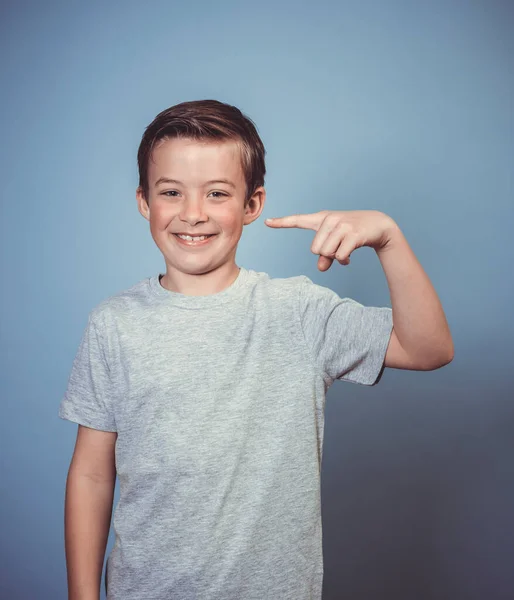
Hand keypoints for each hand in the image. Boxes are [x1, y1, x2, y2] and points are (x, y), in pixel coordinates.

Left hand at [265, 210, 396, 270]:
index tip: (267, 222)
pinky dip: (344, 260)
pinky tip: (350, 257)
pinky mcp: (353, 233)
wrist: (378, 224)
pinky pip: (340, 255)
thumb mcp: (335, 243)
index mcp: (321, 219)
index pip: (298, 220)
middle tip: (337, 251)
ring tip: (345, 252)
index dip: (282, 222)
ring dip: (336, 258)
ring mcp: (342, 225)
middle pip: (315, 249)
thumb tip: (321, 268)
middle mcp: (329, 219)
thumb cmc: (351, 233)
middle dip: (326, 255)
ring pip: (327, 253)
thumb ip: (324, 255)